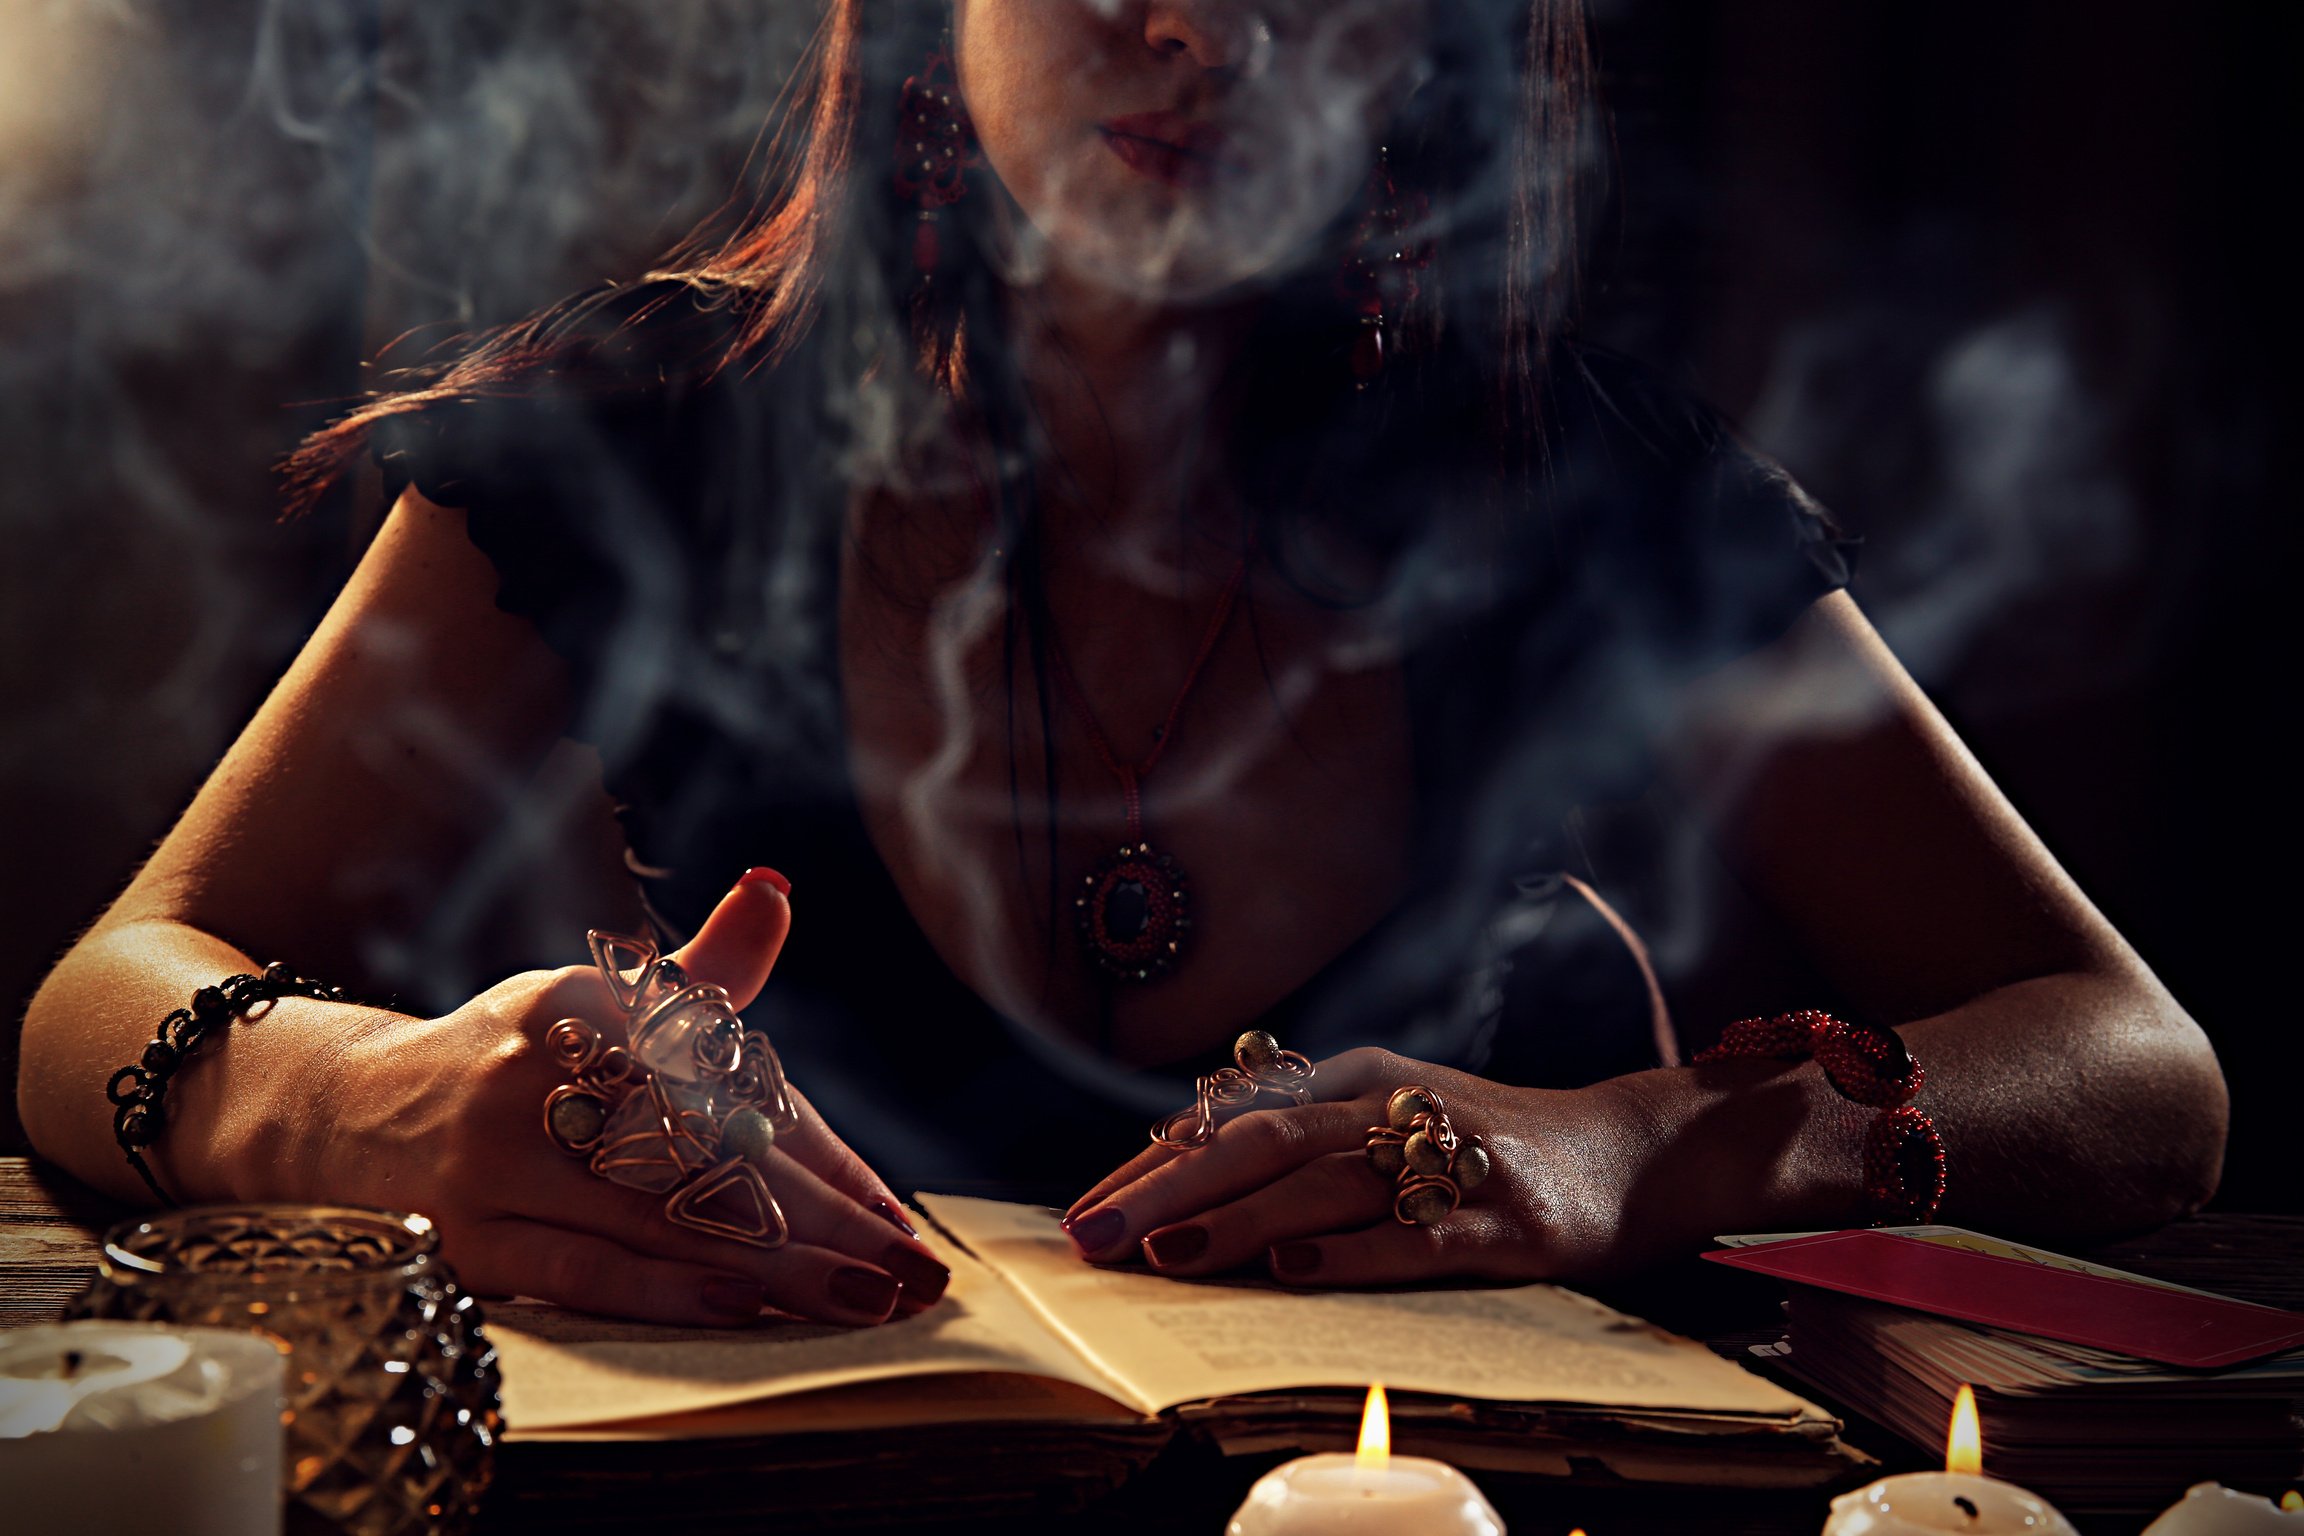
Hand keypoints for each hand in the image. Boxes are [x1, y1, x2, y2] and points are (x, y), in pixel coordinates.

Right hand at [285, 873, 949, 1325]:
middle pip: (709, 1149)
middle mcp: (537, 1069)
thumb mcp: (595, 1000)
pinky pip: (582, 1270)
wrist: (341, 1114)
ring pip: (659, 1215)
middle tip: (910, 1266)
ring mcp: (494, 1158)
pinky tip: (748, 1302)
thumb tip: (776, 889)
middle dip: (823, 1216)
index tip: (895, 1210)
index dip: (824, 1151)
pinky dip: (667, 1287)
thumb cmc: (511, 1061)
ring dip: (774, 1263)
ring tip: (863, 1296)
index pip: (733, 1081)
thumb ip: (703, 969)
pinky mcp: (464, 1236)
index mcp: (582, 1002)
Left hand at [1059, 1048, 1651, 1287]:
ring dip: (1238, 1222)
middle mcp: (1393, 1110)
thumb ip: (1299, 1133)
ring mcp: (1449, 1163)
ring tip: (1167, 1254)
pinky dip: (1352, 1251)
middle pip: (1263, 1145)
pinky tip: (1295, 1268)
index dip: (1150, 1167)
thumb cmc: (1487, 1142)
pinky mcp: (1502, 1221)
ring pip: (1325, 1188)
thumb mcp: (1387, 1116)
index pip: (1233, 1122)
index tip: (1082, 1212)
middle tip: (1093, 1238)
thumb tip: (1180, 1162)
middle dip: (1167, 1193)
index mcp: (1357, 1082)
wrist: (1626, 1151)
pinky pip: (1417, 1237)